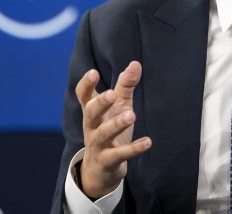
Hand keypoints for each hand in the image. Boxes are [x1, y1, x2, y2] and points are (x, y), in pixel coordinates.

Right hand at [75, 61, 151, 197]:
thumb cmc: (109, 127)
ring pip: (103, 134)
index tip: (93, 72)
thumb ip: (125, 85)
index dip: (86, 84)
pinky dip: (133, 148)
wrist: (101, 168)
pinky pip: (119, 155)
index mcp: (92, 111)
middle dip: (100, 103)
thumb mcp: (119, 105)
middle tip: (112, 94)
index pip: (83, 96)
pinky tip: (148, 142)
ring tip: (132, 115)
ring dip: (116, 125)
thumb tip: (135, 63)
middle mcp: (91, 126)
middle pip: (90, 113)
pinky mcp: (108, 161)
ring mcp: (97, 145)